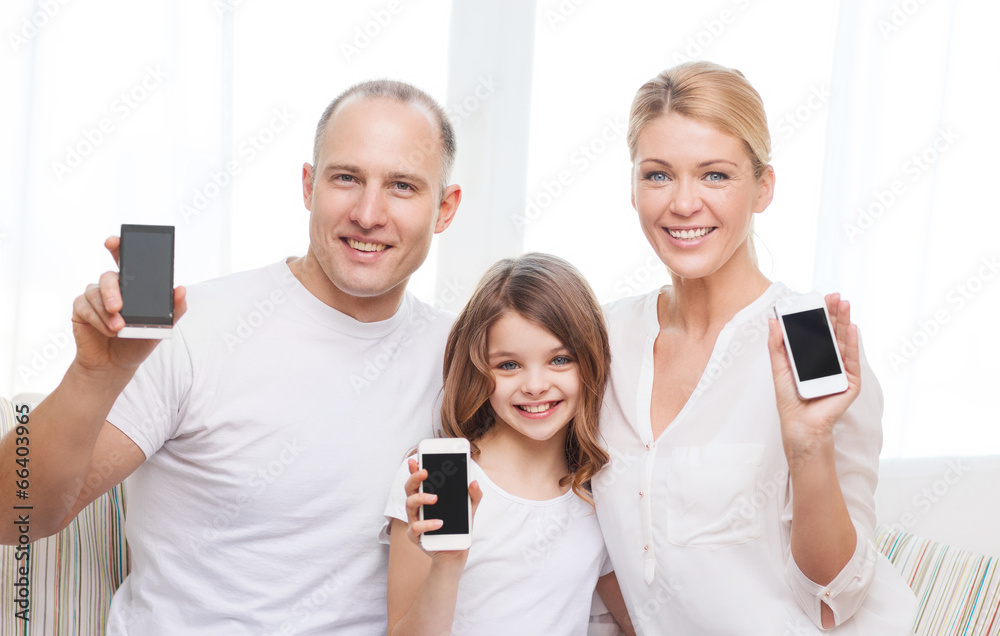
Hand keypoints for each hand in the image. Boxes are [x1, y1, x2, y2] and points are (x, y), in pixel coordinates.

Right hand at [70, 236, 186, 375]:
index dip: (118, 246)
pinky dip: (98, 320)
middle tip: (118, 307)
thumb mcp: (161, 327)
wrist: (116, 365)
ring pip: (96, 293)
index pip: (125, 260)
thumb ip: (174, 310)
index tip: (113, 241)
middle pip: (108, 276)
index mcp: (132, 286)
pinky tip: (108, 330)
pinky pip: (85, 307)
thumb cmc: (138, 342)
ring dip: (107, 313)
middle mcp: (112, 287)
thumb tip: (181, 290)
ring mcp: (94, 297)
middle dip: (112, 290)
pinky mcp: (81, 310)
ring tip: (118, 329)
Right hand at [403, 457, 481, 566]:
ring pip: (409, 504)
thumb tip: (474, 482)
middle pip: (409, 488)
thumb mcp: (469, 509)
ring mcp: (414, 520)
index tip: (416, 459)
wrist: (456, 551)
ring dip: (421, 498)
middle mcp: (418, 507)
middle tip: (425, 472)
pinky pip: (416, 527)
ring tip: (434, 498)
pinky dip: (427, 524)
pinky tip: (439, 523)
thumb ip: (473, 495)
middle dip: (414, 478)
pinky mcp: (416, 536)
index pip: (418, 480)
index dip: (414, 469)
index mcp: (427, 496)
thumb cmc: (458, 527)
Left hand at [767, 294, 860, 464]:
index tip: (817, 298)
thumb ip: (777, 345)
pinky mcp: (850, 383)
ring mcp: (841, 371)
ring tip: (844, 304)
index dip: (818, 315)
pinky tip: (852, 327)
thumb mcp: (779, 367)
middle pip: (832, 333)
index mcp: (813, 357)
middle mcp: (829, 362)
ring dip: (844, 322)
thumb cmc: (790, 399)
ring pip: (843, 342)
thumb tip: (772, 321)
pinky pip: (851, 360)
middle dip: (833, 313)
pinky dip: (852, 343)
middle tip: (833, 295)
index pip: (818, 332)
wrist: (799, 425)